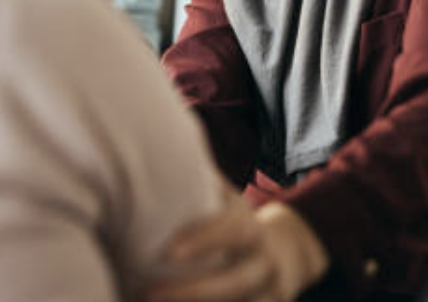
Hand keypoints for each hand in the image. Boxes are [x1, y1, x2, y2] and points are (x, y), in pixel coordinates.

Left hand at [146, 186, 328, 301]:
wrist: (282, 255)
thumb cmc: (230, 222)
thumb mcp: (223, 199)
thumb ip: (197, 181)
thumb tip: (153, 140)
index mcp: (251, 229)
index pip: (233, 231)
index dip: (205, 238)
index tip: (169, 250)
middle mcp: (265, 265)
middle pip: (234, 284)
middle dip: (190, 293)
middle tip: (145, 294)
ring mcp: (270, 298)